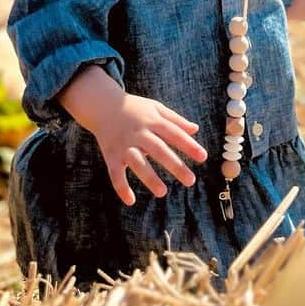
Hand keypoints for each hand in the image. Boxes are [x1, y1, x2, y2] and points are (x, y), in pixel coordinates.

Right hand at [90, 93, 206, 205]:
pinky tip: (131, 201)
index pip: (173, 133)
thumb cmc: (134, 108)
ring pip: (137, 162)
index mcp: (152, 120)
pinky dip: (121, 187)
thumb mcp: (155, 108)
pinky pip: (115, 173)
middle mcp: (138, 133)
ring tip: (163, 192)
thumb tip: (195, 130)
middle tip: (191, 180)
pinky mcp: (111, 155)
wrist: (102, 105)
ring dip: (149, 177)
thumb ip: (175, 119)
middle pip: (158, 150)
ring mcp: (124, 145)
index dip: (188, 145)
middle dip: (175, 165)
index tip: (203, 157)